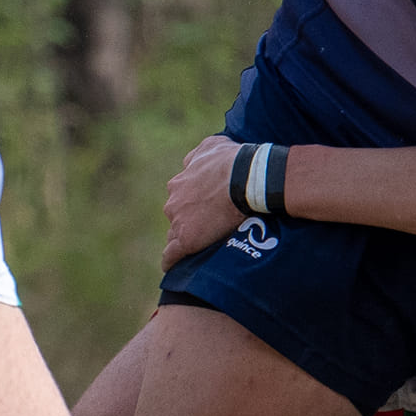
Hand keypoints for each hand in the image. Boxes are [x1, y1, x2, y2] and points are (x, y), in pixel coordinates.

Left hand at [162, 134, 242, 269]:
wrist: (244, 179)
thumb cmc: (232, 161)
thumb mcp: (211, 147)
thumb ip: (197, 156)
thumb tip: (192, 161)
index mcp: (179, 184)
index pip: (180, 200)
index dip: (192, 206)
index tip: (205, 210)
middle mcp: (173, 203)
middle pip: (176, 217)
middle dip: (188, 221)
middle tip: (209, 227)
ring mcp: (178, 222)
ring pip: (175, 235)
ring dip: (186, 238)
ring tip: (201, 246)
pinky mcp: (186, 240)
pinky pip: (172, 255)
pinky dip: (172, 261)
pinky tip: (174, 267)